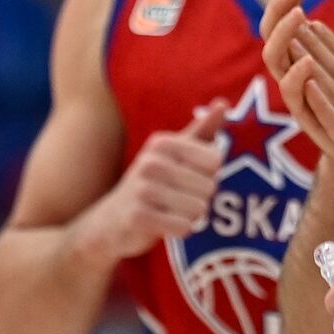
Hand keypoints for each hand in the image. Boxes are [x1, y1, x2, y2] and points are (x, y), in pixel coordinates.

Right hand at [79, 100, 226, 262]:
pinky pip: (183, 227)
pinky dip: (180, 230)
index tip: (188, 177)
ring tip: (170, 211)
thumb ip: (202, 129)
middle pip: (209, 186)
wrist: (111, 221)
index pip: (215, 161)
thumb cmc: (153, 183)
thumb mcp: (176, 153)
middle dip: (200, 198)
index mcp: (162, 143)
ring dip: (191, 216)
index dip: (208, 175)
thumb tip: (223, 103)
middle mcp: (150, 162)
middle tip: (177, 198)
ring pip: (199, 208)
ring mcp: (141, 189)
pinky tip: (162, 225)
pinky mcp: (137, 217)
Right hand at [261, 0, 333, 153]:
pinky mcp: (314, 121)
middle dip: (278, 13)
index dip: (286, 0)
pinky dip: (298, 81)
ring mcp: (302, 98)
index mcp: (301, 56)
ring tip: (301, 18)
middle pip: (271, 39)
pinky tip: (309, 63)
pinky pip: (297, 102)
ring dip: (284, 41)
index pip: (282, 22)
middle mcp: (295, 75)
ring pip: (277, 67)